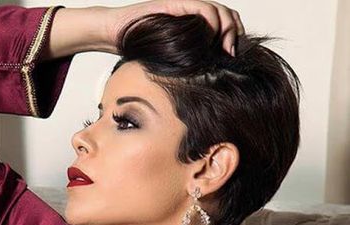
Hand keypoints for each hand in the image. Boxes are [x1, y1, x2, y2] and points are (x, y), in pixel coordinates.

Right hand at [105, 0, 244, 56]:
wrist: (113, 33)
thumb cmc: (135, 50)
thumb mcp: (166, 65)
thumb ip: (183, 69)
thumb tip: (202, 90)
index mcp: (193, 29)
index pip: (224, 28)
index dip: (233, 40)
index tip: (234, 60)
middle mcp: (192, 16)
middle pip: (227, 18)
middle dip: (235, 35)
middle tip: (233, 56)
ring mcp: (185, 9)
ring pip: (219, 12)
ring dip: (228, 30)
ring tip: (226, 50)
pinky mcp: (176, 5)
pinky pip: (202, 8)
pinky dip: (212, 21)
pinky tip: (212, 38)